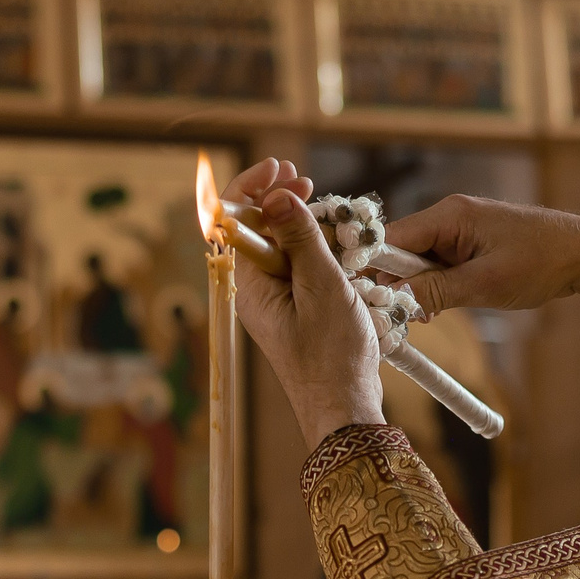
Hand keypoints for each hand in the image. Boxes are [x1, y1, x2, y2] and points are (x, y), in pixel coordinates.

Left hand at [223, 157, 384, 447]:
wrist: (344, 408)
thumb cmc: (333, 356)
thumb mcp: (322, 287)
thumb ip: (300, 238)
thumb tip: (275, 197)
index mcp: (251, 284)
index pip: (235, 222)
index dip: (254, 188)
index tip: (282, 170)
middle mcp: (257, 291)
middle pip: (258, 230)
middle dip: (279, 201)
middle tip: (307, 184)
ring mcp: (276, 301)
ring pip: (282, 248)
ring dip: (302, 225)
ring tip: (327, 214)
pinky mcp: (295, 311)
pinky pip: (298, 269)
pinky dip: (315, 251)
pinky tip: (337, 247)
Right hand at [386, 195, 579, 318]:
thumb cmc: (541, 262)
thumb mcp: (485, 284)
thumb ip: (436, 291)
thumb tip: (394, 301)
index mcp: (449, 214)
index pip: (390, 238)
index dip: (371, 268)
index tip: (359, 297)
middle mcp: (449, 217)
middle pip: (399, 250)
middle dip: (393, 283)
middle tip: (391, 317)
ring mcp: (459, 231)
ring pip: (417, 262)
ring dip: (415, 289)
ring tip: (419, 318)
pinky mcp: (470, 246)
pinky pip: (437, 266)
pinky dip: (432, 287)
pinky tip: (435, 310)